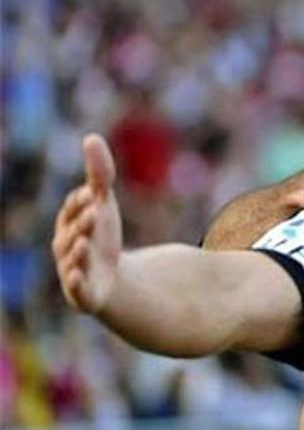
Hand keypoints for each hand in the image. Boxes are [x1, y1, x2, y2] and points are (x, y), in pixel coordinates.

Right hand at [52, 134, 122, 313]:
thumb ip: (98, 174)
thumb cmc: (100, 236)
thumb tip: (91, 137)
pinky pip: (75, 288)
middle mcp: (65, 245)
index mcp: (68, 223)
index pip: (73, 208)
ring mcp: (72, 269)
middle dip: (82, 222)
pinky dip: (75, 282)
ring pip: (72, 259)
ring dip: (77, 251)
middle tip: (95, 211)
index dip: (81, 202)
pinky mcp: (83, 292)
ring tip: (84, 243)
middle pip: (72, 232)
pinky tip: (78, 275)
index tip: (93, 193)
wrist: (111, 279)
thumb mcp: (103, 205)